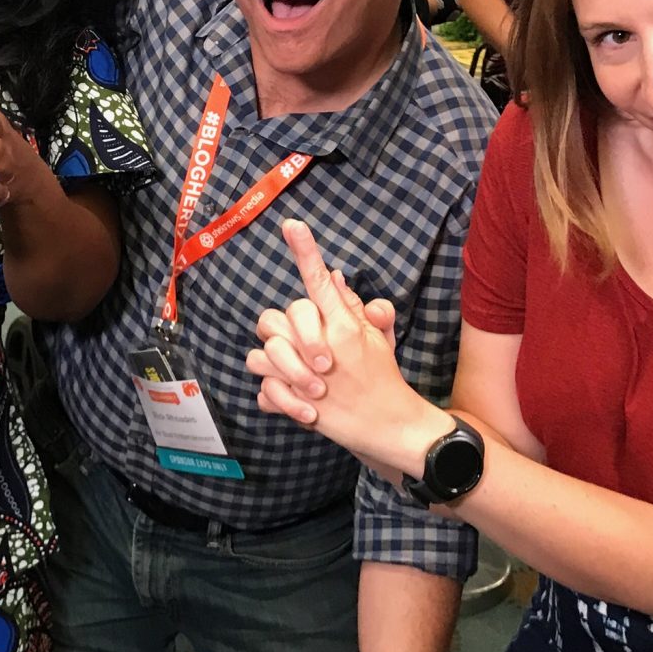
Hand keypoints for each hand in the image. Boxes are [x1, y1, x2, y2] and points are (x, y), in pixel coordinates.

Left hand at [248, 220, 444, 480]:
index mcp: (346, 327)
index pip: (320, 282)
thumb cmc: (382, 377)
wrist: (390, 426)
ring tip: (296, 375)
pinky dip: (272, 395)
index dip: (305, 252)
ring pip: (262, 353)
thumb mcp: (375, 338)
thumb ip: (352, 307)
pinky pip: (263, 388)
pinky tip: (295, 401)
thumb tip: (332, 276)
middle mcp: (326, 347)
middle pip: (279, 315)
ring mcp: (309, 378)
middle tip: (304, 350)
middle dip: (282, 330)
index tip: (292, 225)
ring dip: (272, 362)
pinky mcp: (298, 406)